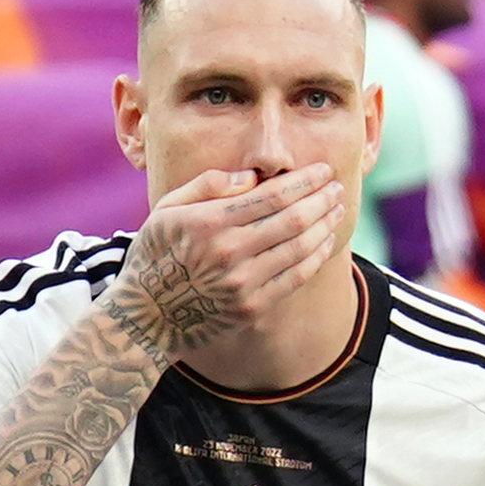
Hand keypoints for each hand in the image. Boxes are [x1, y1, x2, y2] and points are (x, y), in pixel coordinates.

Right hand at [111, 158, 351, 356]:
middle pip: (294, 219)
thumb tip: (252, 176)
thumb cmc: (158, 252)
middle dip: (322, 199)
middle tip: (337, 188)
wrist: (147, 313)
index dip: (304, 181)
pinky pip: (297, 276)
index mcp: (207, 222)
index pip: (272, 195)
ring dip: (326, 225)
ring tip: (336, 210)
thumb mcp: (167, 209)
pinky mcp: (253, 307)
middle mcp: (228, 252)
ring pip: (301, 247)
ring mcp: (243, 282)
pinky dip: (317, 255)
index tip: (323, 171)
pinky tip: (326, 240)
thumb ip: (207, 185)